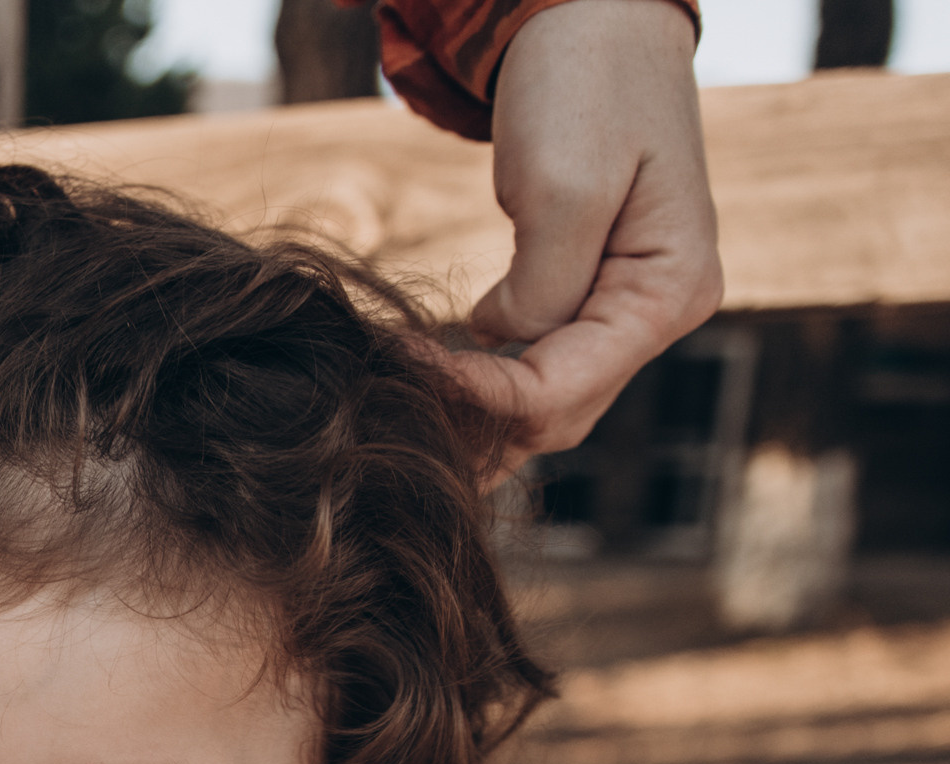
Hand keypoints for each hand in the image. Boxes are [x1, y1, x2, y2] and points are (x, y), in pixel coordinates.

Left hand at [445, 0, 723, 484]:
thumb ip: (542, 287)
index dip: (481, 398)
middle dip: (481, 423)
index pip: (564, 389)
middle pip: (562, 410)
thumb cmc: (584, 86)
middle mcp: (661, 311)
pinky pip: (540, 360)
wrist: (593, 16)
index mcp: (669, 293)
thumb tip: (500, 343)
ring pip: (549, 397)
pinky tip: (432, 375)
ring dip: (481, 412)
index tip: (405, 368)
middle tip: (393, 409)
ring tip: (405, 406)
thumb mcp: (562, 187)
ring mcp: (629, 304)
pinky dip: (488, 377)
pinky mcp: (591, 289)